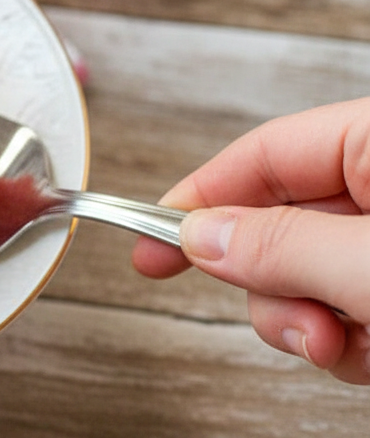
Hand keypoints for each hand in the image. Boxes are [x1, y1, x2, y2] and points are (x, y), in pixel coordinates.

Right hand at [132, 97, 369, 382]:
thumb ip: (283, 246)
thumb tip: (201, 235)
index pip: (266, 153)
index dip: (203, 195)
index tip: (150, 237)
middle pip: (280, 223)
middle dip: (274, 287)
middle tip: (294, 320)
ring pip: (308, 277)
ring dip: (311, 325)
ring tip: (347, 345)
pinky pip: (348, 311)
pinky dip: (351, 343)